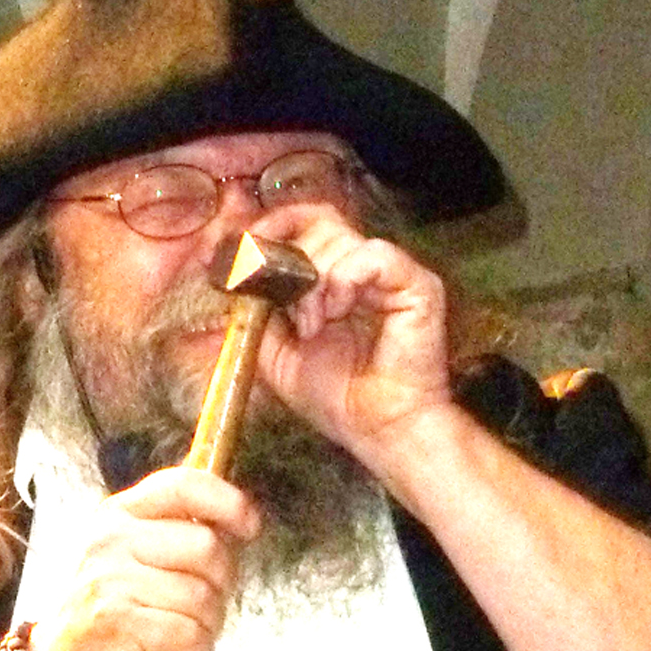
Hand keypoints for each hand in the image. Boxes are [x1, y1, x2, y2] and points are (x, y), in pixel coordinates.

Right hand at [28, 467, 260, 650]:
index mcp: (120, 512)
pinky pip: (187, 632)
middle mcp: (112, 538)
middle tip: (204, 607)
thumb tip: (240, 524)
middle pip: (206, 546)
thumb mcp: (133, 555)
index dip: (229, 502)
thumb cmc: (111, 609)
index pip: (184, 485)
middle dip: (222, 584)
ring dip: (209, 625)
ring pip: (201, 595)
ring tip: (188, 635)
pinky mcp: (115, 620)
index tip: (249, 527)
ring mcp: (110, 578)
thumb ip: (178, 533)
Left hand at [250, 203, 452, 465]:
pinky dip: (345, 280)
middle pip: (317, 220)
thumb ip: (256, 310)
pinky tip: (338, 313)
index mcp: (333, 276)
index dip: (270, 227)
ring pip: (339, 237)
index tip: (239, 248)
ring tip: (314, 325)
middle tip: (276, 296)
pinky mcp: (418, 284)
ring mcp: (391, 273)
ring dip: (312, 282)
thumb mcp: (274, 352)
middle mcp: (363, 267)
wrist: (376, 430)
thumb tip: (232, 273)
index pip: (304, 222)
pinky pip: (372, 254)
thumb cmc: (336, 397)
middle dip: (285, 256)